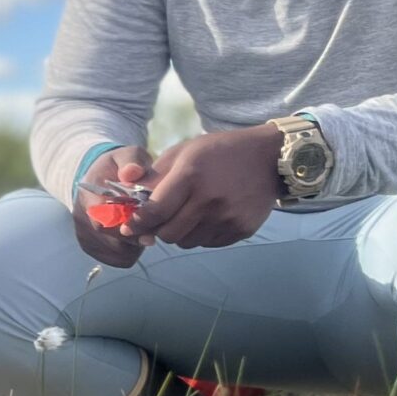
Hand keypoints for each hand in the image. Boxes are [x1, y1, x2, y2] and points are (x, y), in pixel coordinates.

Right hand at [73, 148, 155, 268]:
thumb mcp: (126, 156)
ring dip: (136, 245)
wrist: (96, 179)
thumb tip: (133, 173)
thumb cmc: (117, 168)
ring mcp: (84, 236)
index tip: (150, 229)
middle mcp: (82, 218)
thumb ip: (132, 161)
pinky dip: (131, 252)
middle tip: (154, 230)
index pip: (106, 218)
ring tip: (142, 228)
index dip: (130, 225)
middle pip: (112, 239)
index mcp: (89, 195)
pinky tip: (133, 236)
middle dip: (137, 236)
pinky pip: (118, 260)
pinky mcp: (91, 248)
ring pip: (119, 253)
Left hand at [128, 125, 284, 248]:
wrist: (269, 157)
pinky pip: (207, 244)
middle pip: (168, 234)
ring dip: (180, 233)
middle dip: (158, 230)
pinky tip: (208, 216)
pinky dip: (201, 235)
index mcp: (191, 176)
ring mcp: (227, 218)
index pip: (154, 212)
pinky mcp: (241, 230)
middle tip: (160, 220)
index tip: (129, 226)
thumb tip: (127, 197)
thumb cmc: (219, 152)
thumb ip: (154, 176)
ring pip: (186, 243)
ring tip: (188, 214)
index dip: (138, 223)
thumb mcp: (184, 152)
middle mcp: (209, 200)